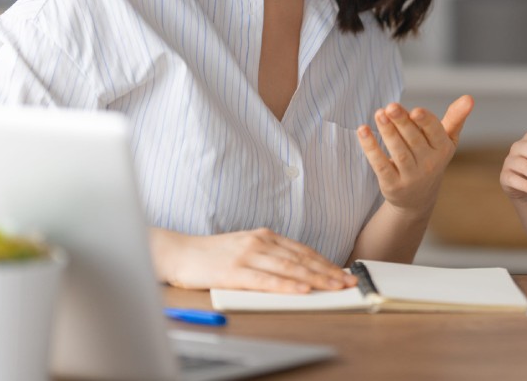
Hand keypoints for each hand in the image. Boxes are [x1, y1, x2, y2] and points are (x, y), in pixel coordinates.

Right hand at [151, 227, 357, 292]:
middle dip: (327, 271)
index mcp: (265, 236)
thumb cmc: (212, 255)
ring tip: (334, 287)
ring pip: (288, 268)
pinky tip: (302, 291)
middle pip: (301, 259)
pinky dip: (286, 285)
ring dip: (315, 279)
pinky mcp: (234, 271)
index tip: (344, 273)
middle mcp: (259, 242)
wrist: (178, 253)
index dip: (325, 262)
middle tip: (348, 282)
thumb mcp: (246, 248)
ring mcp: (247, 255)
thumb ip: (270, 256)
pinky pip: (265, 280)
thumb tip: (300, 271)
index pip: (303, 251)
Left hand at [356, 95, 473, 214]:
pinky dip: (371, 148)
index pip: (435, 132)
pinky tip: (363, 131)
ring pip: (398, 152)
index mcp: (443, 149)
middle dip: (402, 122)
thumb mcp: (446, 140)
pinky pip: (380, 165)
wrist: (418, 198)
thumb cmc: (431, 158)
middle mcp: (429, 164)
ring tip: (379, 114)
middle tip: (390, 106)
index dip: (426, 122)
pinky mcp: (392, 185)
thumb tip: (469, 97)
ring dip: (387, 132)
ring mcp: (410, 177)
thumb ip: (455, 118)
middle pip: (414, 140)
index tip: (415, 111)